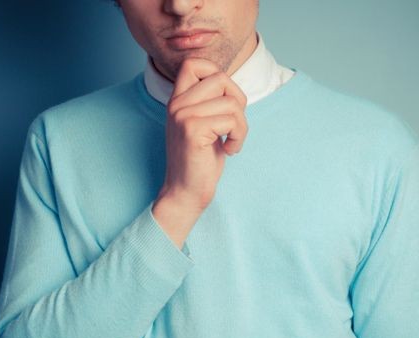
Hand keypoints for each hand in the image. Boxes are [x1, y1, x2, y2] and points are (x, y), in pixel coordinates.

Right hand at [158, 57, 248, 210]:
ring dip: (241, 124)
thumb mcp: (203, 125)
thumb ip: (210, 103)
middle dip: (238, 100)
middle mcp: (176, 104)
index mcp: (177, 100)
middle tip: (234, 124)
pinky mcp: (193, 130)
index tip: (224, 100)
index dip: (216, 73)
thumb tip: (232, 86)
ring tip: (232, 141)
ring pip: (231, 101)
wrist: (186, 192)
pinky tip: (230, 150)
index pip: (194, 63)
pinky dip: (239, 136)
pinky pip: (232, 120)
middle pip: (221, 78)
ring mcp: (183, 115)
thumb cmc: (199, 161)